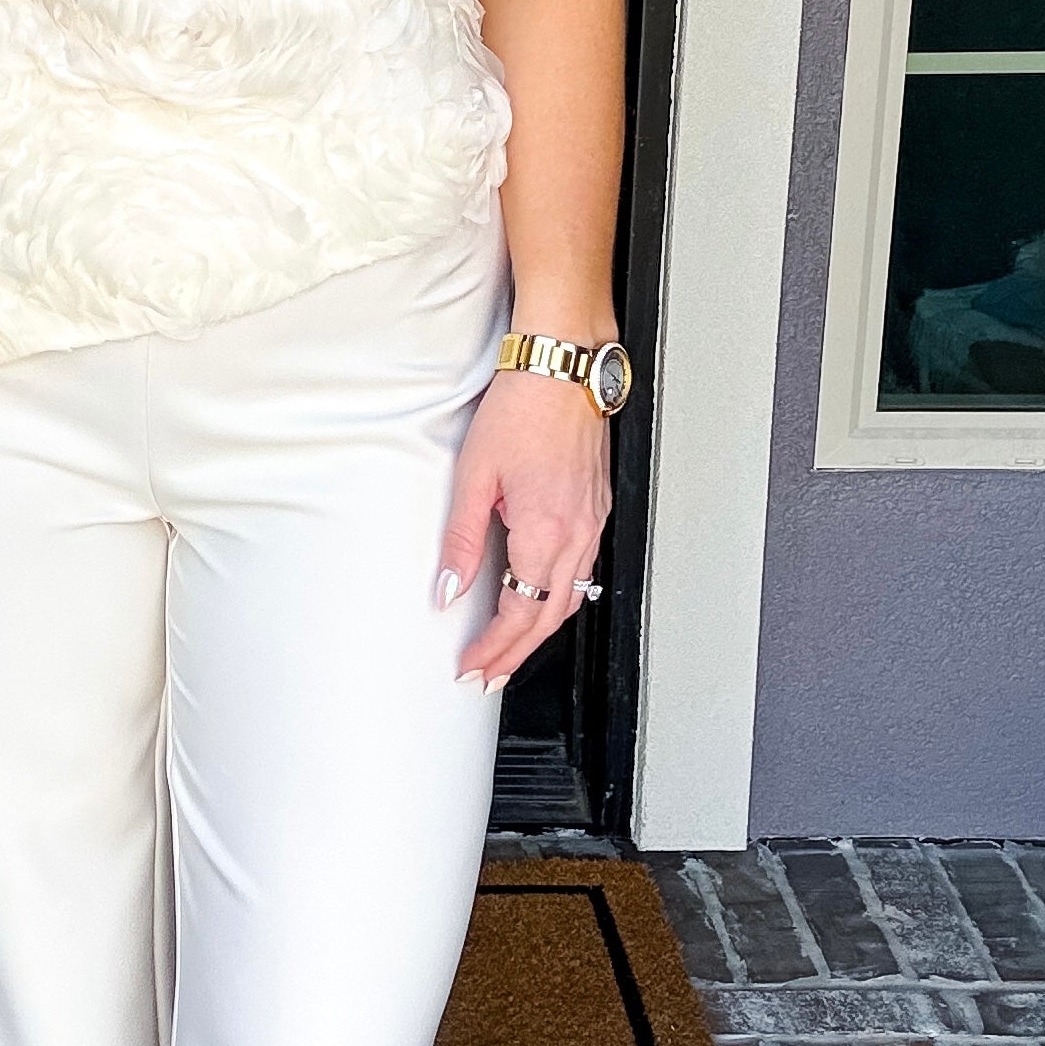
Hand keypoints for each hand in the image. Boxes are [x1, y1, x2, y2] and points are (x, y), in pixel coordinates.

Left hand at [436, 369, 609, 691]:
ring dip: (539, 631)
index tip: (472, 664)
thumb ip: (461, 540)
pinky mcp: (596, 508)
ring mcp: (593, 522)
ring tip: (511, 651)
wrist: (562, 370)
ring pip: (571, 598)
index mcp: (545, 532)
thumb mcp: (474, 476)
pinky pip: (582, 570)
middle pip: (548, 618)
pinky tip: (542, 600)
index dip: (494, 647)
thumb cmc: (523, 409)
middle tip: (487, 675)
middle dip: (516, 654)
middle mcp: (577, 534)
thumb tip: (448, 587)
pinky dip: (559, 598)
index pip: (518, 613)